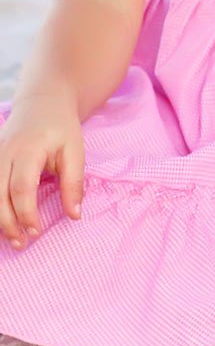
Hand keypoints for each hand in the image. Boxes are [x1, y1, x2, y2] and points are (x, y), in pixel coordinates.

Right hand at [0, 85, 84, 249]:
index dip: (26, 213)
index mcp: (28, 149)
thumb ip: (74, 183)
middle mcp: (4, 153)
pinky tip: (2, 220)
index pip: (21, 187)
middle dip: (8, 223)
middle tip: (22, 244)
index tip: (37, 232)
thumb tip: (75, 215)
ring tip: (12, 239)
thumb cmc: (61, 128)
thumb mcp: (75, 150)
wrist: (42, 102)